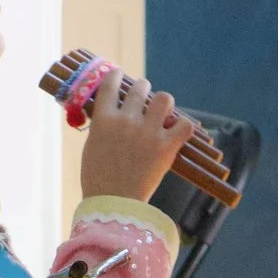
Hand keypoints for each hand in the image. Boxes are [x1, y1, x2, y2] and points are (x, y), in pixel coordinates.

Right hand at [77, 72, 195, 202]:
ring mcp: (148, 132)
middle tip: (145, 97)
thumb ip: (103, 126)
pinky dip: (184, 126)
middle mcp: (126, 120)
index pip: (110, 84)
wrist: (113, 202)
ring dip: (164, 104)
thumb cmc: (98, 178)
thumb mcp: (92, 146)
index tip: (119, 74)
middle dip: (143, 89)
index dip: (116, 75)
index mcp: (103, 119)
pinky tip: (179, 131)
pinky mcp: (166, 146)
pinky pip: (185, 124)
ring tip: (163, 113)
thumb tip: (111, 114)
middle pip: (141, 88)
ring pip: (164, 99)